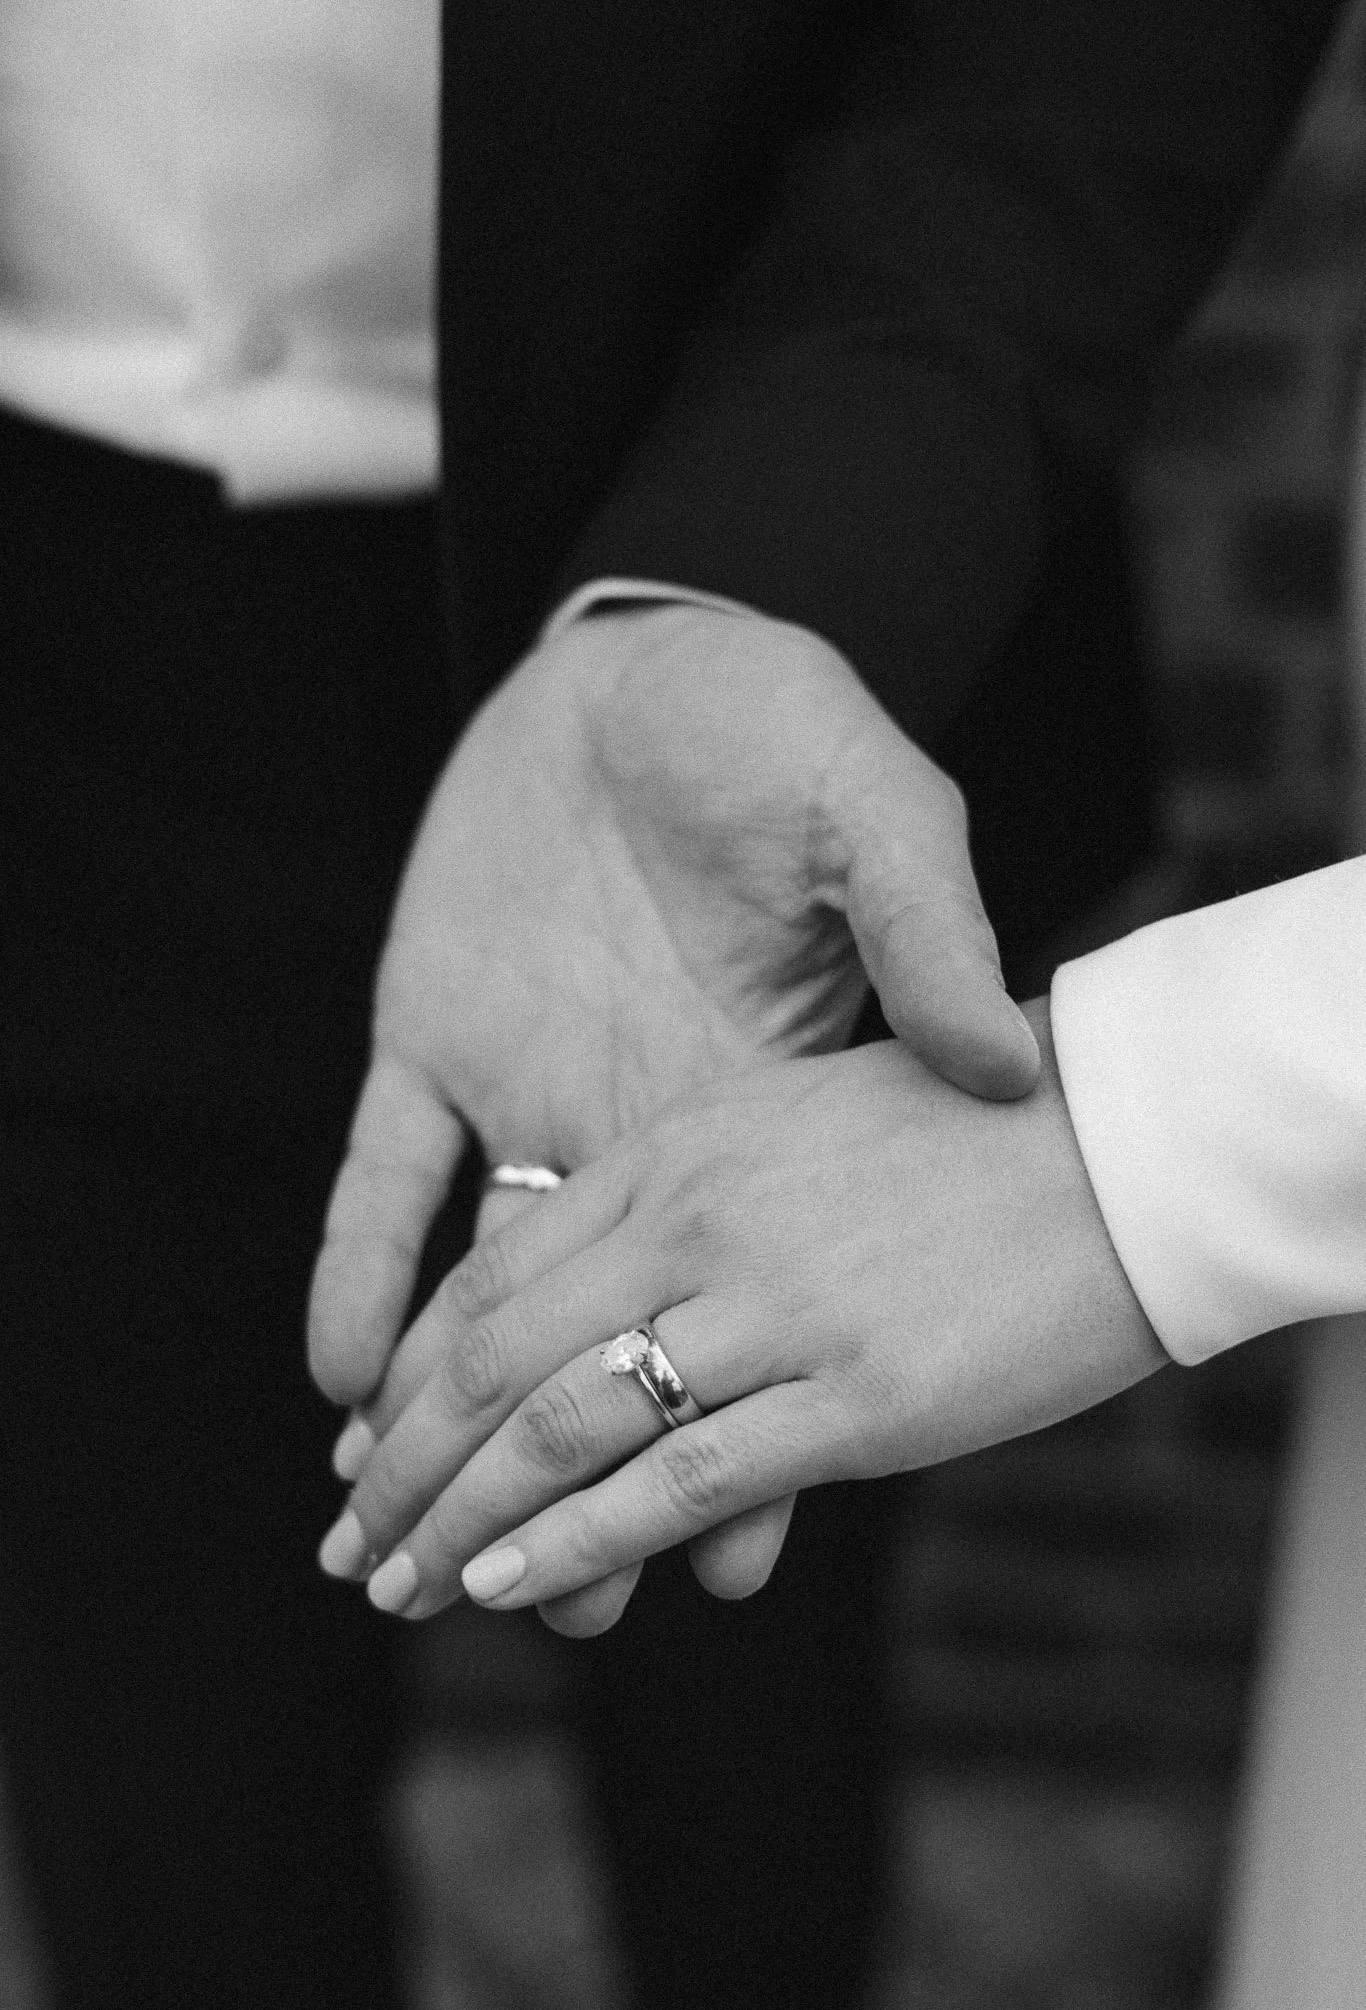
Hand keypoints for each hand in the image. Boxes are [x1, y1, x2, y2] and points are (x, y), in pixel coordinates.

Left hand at [309, 601, 1037, 1606]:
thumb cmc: (791, 741)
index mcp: (748, 1121)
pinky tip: (345, 1364)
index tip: (720, 1559)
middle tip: (558, 1614)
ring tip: (449, 1547)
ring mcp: (531, 1099)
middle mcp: (638, 1144)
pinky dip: (359, 1264)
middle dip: (574, 1482)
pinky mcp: (433, 1043)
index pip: (734, 1314)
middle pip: (599, 1343)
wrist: (656, 661)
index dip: (726, 1438)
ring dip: (458, 1418)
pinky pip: (385, 1175)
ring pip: (488, 1293)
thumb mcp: (884, 825)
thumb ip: (926, 935)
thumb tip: (994, 1056)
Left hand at [320, 999, 1164, 1633]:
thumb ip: (689, 1195)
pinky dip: (578, 1537)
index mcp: (679, 1143)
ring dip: (459, 1517)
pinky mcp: (858, 1392)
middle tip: (345, 1545)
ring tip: (395, 1587)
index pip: (492, 1273)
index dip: (409, 1374)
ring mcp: (774, 1303)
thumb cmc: (971, 1125)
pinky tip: (509, 1581)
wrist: (1127, 1133)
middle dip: (403, 1463)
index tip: (362, 1444)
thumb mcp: (793, 1116)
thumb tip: (612, 1302)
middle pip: (495, 1356)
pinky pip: (678, 1474)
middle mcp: (700, 1217)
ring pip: (562, 1424)